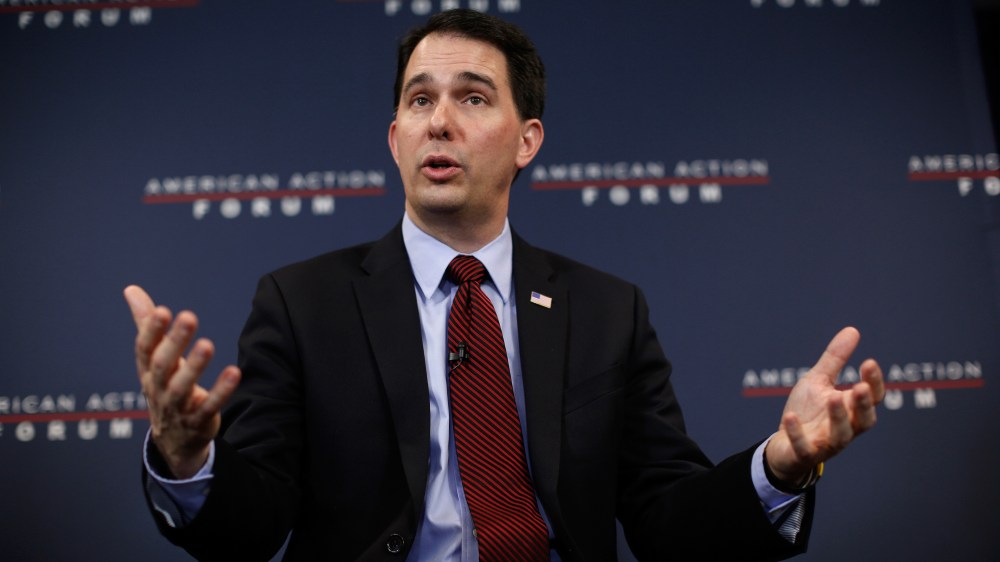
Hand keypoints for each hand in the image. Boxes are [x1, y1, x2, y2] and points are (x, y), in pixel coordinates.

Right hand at [125, 285, 240, 478]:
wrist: (174, 440)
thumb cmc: (164, 387)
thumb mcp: (153, 358)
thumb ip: (146, 323)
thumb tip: (131, 289)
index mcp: (148, 371)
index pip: (145, 349)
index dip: (151, 331)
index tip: (163, 311)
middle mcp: (159, 388)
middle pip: (163, 365)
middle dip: (174, 342)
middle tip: (189, 317)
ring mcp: (177, 407)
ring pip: (182, 388)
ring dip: (195, 366)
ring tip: (208, 344)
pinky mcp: (198, 421)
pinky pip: (209, 407)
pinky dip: (221, 392)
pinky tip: (234, 373)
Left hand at [765, 327, 884, 486]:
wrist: (784, 445)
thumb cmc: (807, 411)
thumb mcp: (818, 381)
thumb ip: (836, 360)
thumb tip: (853, 330)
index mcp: (850, 409)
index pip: (871, 398)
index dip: (873, 382)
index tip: (868, 362)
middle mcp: (844, 428)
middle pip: (864, 420)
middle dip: (863, 404)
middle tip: (860, 387)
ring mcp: (825, 443)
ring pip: (840, 437)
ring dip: (838, 418)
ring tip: (833, 398)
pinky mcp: (804, 454)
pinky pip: (804, 447)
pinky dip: (797, 434)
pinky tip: (790, 417)